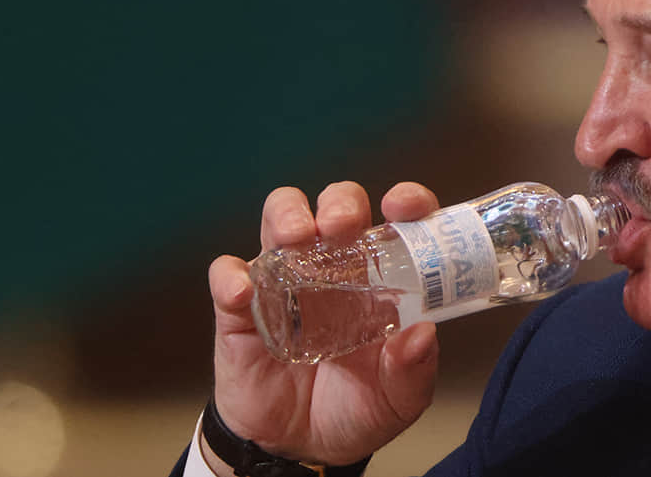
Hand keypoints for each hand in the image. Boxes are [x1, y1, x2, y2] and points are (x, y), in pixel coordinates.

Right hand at [205, 181, 440, 469]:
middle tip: (341, 226)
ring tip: (295, 238)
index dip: (406, 201)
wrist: (299, 448)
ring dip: (286, 216)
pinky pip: (228, 275)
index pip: (398, 221)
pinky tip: (242, 292)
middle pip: (336, 205)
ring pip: (279, 219)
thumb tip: (423, 335)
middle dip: (339, 203)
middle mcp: (336, 269)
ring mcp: (287, 282)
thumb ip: (413, 371)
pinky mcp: (242, 309)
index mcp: (382, 279)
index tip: (403, 206)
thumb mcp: (399, 400)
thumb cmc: (356, 410)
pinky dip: (231, 276)